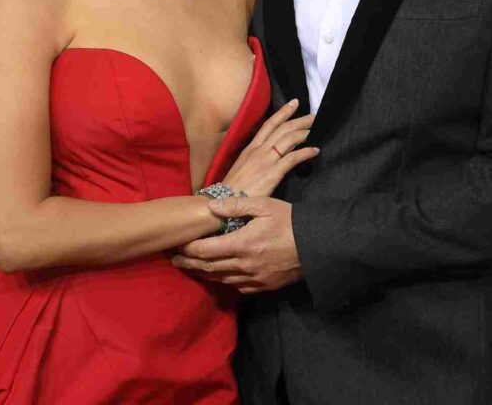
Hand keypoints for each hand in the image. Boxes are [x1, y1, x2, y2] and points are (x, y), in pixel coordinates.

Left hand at [171, 196, 302, 292]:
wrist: (317, 246)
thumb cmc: (289, 221)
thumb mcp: (263, 205)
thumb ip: (235, 206)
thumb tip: (210, 206)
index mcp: (241, 244)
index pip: (205, 250)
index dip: (188, 249)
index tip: (176, 245)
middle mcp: (244, 265)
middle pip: (209, 268)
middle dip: (190, 264)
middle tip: (174, 260)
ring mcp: (254, 278)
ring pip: (221, 279)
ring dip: (204, 274)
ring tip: (192, 268)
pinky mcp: (263, 286)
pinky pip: (237, 286)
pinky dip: (224, 280)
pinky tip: (219, 275)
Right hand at [221, 99, 318, 196]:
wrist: (226, 200)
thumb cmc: (234, 187)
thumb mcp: (243, 166)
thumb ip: (257, 157)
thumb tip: (273, 150)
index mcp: (251, 147)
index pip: (269, 124)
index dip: (283, 113)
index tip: (294, 103)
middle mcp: (259, 150)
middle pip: (281, 129)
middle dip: (298, 120)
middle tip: (313, 114)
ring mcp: (266, 160)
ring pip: (288, 139)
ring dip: (303, 132)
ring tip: (316, 128)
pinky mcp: (272, 173)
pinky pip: (292, 158)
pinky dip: (305, 152)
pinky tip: (315, 150)